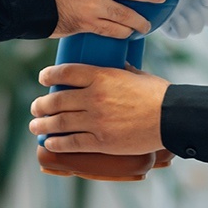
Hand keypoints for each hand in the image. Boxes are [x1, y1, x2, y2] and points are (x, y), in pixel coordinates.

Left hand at [28, 63, 168, 154]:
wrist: (172, 118)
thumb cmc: (158, 94)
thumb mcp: (136, 74)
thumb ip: (121, 70)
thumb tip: (116, 64)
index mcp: (102, 77)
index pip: (66, 73)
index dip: (49, 75)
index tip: (43, 78)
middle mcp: (94, 97)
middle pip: (56, 100)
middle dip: (41, 104)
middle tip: (36, 107)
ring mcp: (96, 121)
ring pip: (59, 122)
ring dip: (42, 124)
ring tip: (35, 125)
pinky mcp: (102, 141)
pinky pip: (72, 142)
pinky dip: (57, 143)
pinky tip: (50, 142)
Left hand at [158, 0, 207, 39]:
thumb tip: (207, 3)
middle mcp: (196, 10)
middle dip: (204, 9)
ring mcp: (183, 18)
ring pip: (197, 29)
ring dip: (192, 16)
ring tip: (183, 4)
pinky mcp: (170, 26)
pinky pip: (183, 34)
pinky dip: (181, 24)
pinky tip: (174, 12)